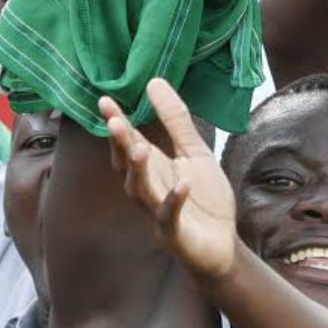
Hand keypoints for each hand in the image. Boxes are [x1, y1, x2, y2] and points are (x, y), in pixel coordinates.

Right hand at [101, 80, 238, 282]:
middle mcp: (148, 188)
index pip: (128, 142)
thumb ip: (175, 120)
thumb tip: (154, 81)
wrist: (222, 246)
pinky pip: (169, 217)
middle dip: (120, 146)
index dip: (116, 123)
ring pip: (140, 191)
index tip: (104, 100)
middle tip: (115, 122)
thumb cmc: (205, 199)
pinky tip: (182, 186)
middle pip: (126, 166)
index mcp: (152, 168)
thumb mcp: (194, 152)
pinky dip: (173, 201)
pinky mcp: (175, 234)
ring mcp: (158, 212)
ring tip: (140, 148)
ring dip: (139, 171)